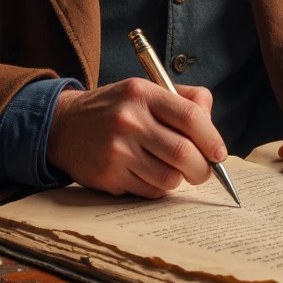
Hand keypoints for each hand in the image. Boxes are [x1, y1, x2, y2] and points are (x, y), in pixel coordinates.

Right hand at [46, 78, 226, 198]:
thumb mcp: (145, 90)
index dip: (212, 139)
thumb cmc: (115, 108)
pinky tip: (148, 174)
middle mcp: (128, 120)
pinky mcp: (108, 176)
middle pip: (183, 153)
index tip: (219, 153)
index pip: (190, 117)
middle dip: (202, 168)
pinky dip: (158, 188)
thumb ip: (184, 101)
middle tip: (204, 171)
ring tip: (172, 170)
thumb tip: (213, 129)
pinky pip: (150, 191)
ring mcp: (116, 150)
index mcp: (142, 93)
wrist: (63, 125)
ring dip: (179, 179)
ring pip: (169, 178)